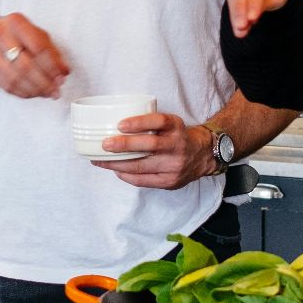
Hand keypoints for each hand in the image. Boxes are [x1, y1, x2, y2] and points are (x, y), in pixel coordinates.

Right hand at [0, 13, 68, 97]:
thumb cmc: (11, 34)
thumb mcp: (31, 32)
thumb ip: (50, 49)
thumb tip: (64, 70)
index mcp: (16, 22)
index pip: (39, 47)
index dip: (53, 65)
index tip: (62, 76)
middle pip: (26, 66)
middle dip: (45, 82)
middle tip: (56, 90)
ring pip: (16, 79)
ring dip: (35, 90)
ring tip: (47, 93)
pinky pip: (7, 86)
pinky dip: (23, 93)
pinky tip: (33, 93)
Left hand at [92, 113, 213, 189]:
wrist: (201, 156)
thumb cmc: (177, 137)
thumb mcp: (170, 124)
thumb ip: (150, 124)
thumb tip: (114, 126)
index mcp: (176, 127)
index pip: (159, 121)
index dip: (139, 123)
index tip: (120, 124)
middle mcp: (177, 145)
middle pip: (149, 145)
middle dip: (124, 146)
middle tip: (105, 144)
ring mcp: (174, 165)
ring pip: (141, 166)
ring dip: (117, 164)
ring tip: (101, 160)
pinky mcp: (169, 181)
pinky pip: (143, 180)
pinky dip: (126, 175)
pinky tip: (116, 170)